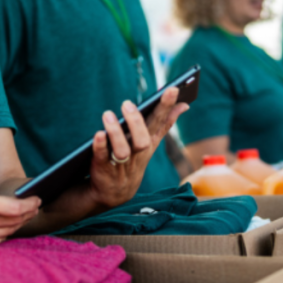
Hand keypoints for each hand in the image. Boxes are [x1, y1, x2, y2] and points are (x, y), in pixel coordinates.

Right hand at [0, 190, 39, 249]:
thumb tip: (13, 203)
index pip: (15, 207)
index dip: (30, 203)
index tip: (37, 198)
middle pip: (16, 220)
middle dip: (29, 212)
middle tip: (37, 205)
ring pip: (11, 230)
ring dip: (22, 222)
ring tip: (29, 213)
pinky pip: (1, 238)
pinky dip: (10, 231)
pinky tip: (13, 225)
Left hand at [85, 87, 189, 208]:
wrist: (115, 193)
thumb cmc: (133, 159)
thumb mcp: (150, 142)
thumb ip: (165, 123)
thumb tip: (184, 104)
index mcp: (148, 143)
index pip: (160, 123)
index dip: (167, 107)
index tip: (173, 89)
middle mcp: (137, 153)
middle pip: (142, 139)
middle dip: (136, 122)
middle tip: (126, 103)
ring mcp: (120, 163)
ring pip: (122, 150)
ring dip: (115, 133)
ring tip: (108, 115)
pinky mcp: (103, 168)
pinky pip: (102, 157)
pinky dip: (100, 146)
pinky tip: (98, 134)